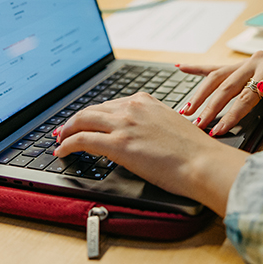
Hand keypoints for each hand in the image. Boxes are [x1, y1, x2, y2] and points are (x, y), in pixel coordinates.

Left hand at [53, 93, 246, 215]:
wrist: (202, 161)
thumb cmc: (194, 151)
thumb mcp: (170, 126)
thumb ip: (150, 124)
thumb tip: (138, 135)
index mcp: (145, 101)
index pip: (110, 104)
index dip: (94, 115)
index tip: (86, 122)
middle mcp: (132, 107)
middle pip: (92, 110)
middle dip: (75, 120)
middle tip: (65, 131)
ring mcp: (124, 123)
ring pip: (83, 120)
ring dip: (67, 130)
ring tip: (60, 141)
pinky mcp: (118, 143)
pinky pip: (82, 139)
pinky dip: (67, 144)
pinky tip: (62, 152)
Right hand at [179, 52, 262, 136]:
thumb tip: (262, 87)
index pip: (245, 96)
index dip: (231, 114)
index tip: (218, 130)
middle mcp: (254, 61)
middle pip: (226, 86)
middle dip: (210, 107)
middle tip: (196, 124)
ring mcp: (244, 62)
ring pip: (216, 77)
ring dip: (200, 93)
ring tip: (187, 109)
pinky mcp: (238, 65)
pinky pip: (215, 67)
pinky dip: (197, 68)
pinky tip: (181, 68)